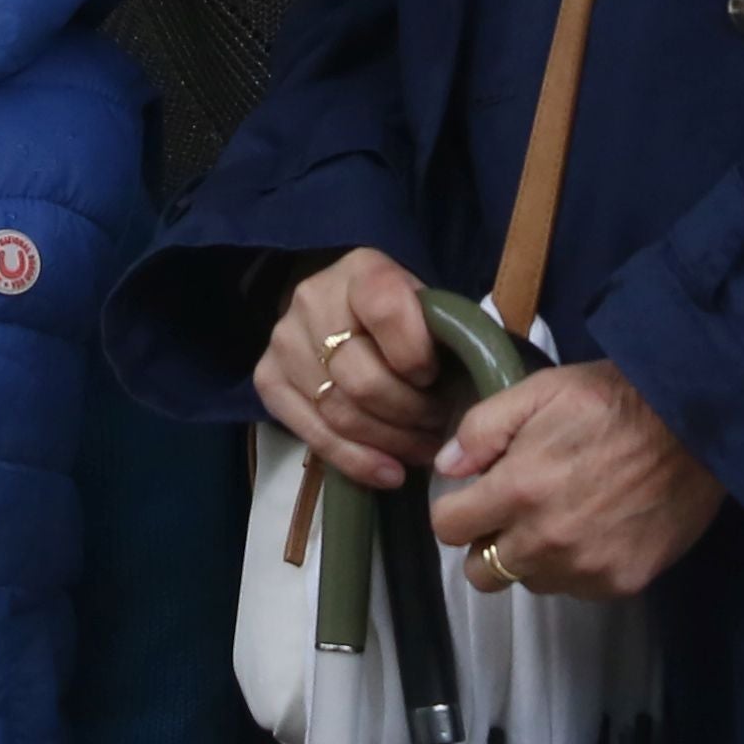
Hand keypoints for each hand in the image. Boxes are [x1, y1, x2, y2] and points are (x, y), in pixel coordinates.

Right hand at [254, 248, 454, 492]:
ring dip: (387, 443)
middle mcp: (313, 299)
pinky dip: (355, 461)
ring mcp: (283, 340)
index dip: (416, 356)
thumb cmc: (403, 317)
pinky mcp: (267, 377)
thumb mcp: (429, 308)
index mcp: (362, 270)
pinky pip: (311, 433)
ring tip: (420, 451)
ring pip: (338, 411)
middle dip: (408, 414)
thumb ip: (446, 336)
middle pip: (361, 377)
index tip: (437, 379)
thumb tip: (476, 393)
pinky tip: (388, 473)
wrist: (343, 311)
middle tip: (439, 430)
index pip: (387, 311)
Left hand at [426, 361, 722, 601]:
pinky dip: (576, 566)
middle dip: (488, 544)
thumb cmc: (613, 399)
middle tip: (515, 512)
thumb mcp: (539, 390)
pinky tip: (598, 528)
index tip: (475, 496)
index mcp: (517, 491)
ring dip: (533, 557)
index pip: (449, 529)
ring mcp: (585, 568)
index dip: (456, 510)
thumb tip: (448, 467)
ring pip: (530, 583)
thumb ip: (482, 429)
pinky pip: (576, 588)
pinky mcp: (621, 583)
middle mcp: (544, 541)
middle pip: (481, 573)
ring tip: (563, 515)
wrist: (697, 425)